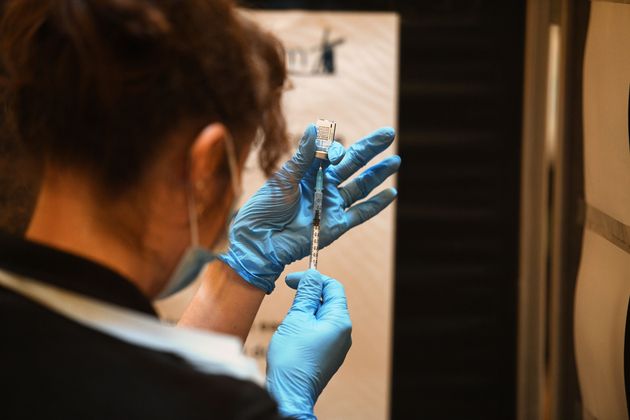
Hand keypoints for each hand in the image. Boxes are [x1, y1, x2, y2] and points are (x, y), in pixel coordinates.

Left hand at [218, 124, 399, 292]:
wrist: (260, 240)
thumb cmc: (265, 208)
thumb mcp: (285, 178)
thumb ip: (304, 156)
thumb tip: (317, 127)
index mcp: (308, 172)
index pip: (332, 154)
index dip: (336, 149)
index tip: (332, 154)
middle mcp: (323, 186)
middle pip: (352, 164)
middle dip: (370, 148)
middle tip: (389, 133)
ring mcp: (332, 205)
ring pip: (361, 186)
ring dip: (378, 173)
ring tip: (396, 160)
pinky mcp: (336, 225)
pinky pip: (361, 213)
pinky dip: (377, 204)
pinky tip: (392, 192)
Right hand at [266, 270, 351, 418]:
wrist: (290, 393)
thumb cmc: (292, 358)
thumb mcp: (296, 318)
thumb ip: (306, 294)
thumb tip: (313, 276)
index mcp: (339, 321)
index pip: (333, 287)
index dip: (313, 279)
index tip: (293, 280)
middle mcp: (343, 333)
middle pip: (328, 302)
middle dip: (309, 295)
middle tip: (289, 295)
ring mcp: (337, 345)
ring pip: (322, 317)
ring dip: (306, 310)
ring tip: (289, 319)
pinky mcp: (328, 355)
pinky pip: (320, 331)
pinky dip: (307, 324)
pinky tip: (293, 332)